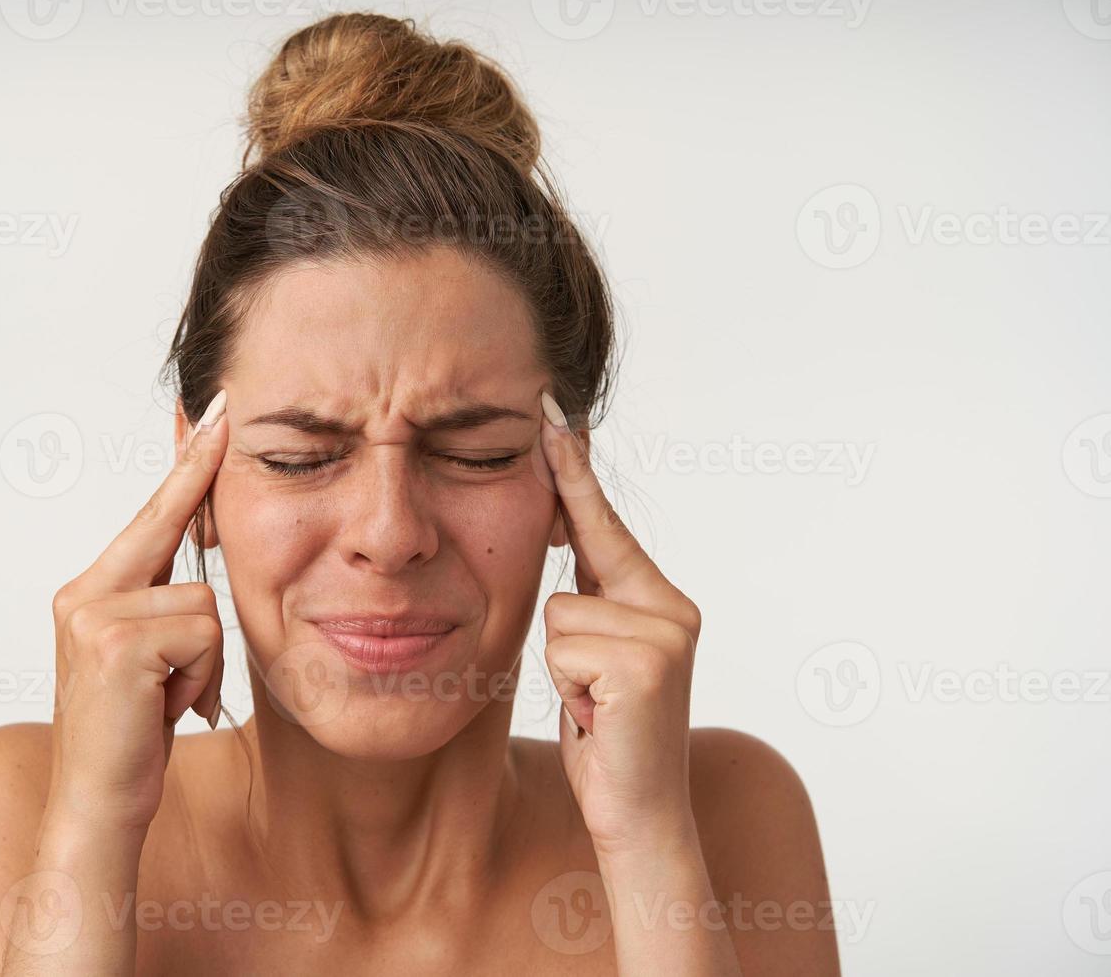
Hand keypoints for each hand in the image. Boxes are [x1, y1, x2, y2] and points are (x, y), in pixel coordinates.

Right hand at [43, 389, 228, 832]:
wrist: (96, 808)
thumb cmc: (132, 737)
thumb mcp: (152, 661)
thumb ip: (165, 607)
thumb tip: (206, 563)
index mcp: (90, 594)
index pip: (150, 518)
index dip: (185, 466)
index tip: (213, 414)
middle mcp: (83, 595)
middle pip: (170, 531)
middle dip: (198, 489)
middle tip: (224, 411)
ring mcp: (94, 616)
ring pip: (204, 603)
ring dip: (205, 660)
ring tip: (171, 697)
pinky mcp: (114, 644)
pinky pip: (201, 634)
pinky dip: (200, 677)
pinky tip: (167, 709)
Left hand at [538, 391, 703, 856]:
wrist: (639, 814)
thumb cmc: (607, 735)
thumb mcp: (592, 655)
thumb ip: (589, 595)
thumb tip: (558, 528)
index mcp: (661, 600)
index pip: (603, 526)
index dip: (574, 471)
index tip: (552, 410)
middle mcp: (673, 608)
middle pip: (570, 578)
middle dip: (567, 636)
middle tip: (597, 696)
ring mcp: (666, 633)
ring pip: (559, 615)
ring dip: (562, 670)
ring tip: (596, 708)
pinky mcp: (647, 663)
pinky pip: (563, 647)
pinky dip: (568, 688)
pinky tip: (600, 718)